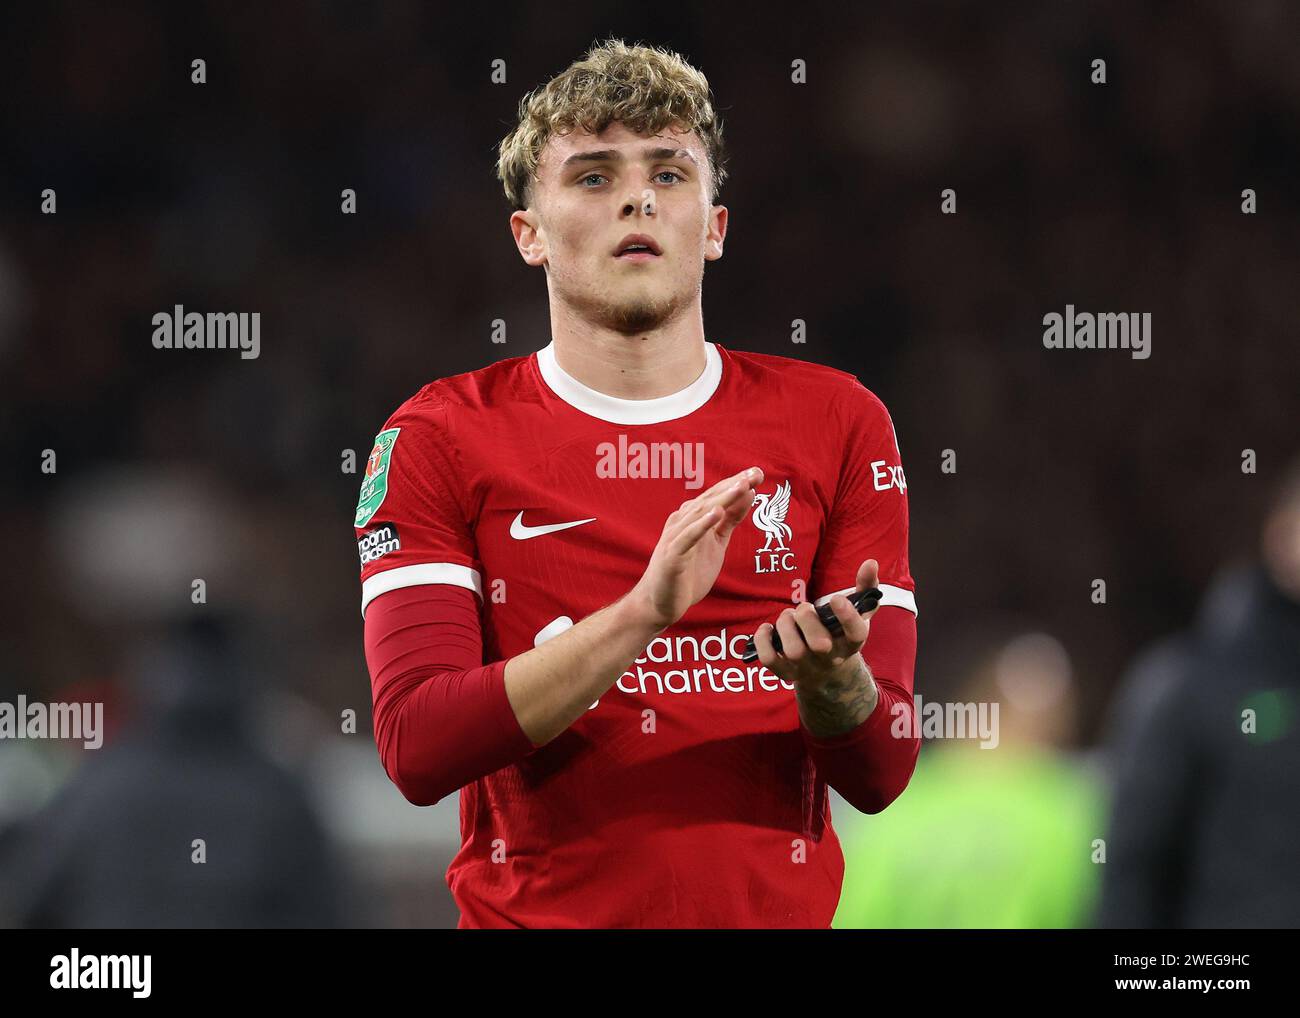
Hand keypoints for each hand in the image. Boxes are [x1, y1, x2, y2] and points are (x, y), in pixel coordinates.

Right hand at [627, 466, 764, 630]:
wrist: (661, 603)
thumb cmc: (688, 573)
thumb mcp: (716, 543)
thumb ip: (730, 521)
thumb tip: (749, 495)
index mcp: (693, 519)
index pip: (717, 496)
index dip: (737, 483)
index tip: (758, 473)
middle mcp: (682, 522)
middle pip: (711, 499)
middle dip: (734, 485)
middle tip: (755, 474)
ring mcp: (676, 538)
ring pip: (700, 514)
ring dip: (722, 499)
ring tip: (741, 486)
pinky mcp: (672, 556)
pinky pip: (688, 537)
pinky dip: (702, 524)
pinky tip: (717, 513)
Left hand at [753, 558, 880, 690]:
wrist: (828, 671)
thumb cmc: (841, 633)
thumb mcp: (858, 613)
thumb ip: (865, 587)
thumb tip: (870, 563)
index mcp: (852, 642)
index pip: (855, 633)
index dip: (847, 616)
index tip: (836, 598)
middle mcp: (831, 658)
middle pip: (819, 644)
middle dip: (807, 618)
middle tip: (804, 608)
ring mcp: (807, 668)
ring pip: (794, 651)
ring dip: (786, 626)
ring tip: (788, 617)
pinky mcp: (786, 672)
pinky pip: (770, 660)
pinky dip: (763, 641)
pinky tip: (768, 628)